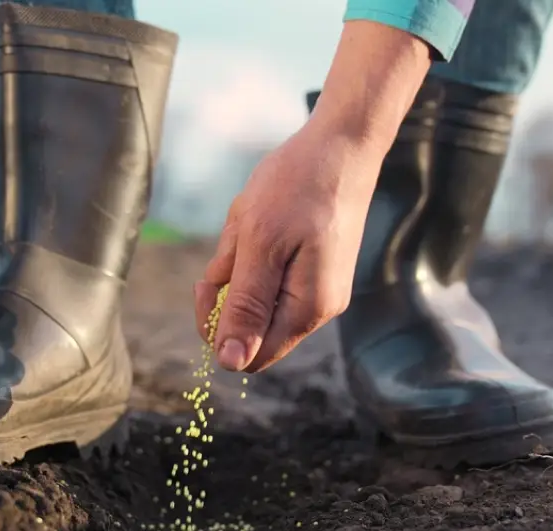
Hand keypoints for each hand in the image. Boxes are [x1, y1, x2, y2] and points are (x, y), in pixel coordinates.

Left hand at [194, 120, 382, 372]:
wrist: (343, 144)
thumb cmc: (299, 186)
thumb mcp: (260, 244)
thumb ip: (245, 307)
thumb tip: (231, 364)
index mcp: (307, 310)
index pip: (249, 355)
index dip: (217, 328)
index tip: (210, 282)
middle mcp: (318, 309)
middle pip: (253, 331)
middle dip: (229, 294)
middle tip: (230, 249)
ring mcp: (320, 290)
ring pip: (259, 301)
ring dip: (242, 270)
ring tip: (253, 226)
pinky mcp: (317, 272)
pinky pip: (272, 280)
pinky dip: (257, 257)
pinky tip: (265, 223)